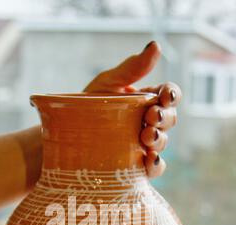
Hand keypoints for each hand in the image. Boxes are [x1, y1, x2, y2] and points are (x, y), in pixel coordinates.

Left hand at [84, 41, 181, 178]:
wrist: (63, 136)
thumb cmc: (85, 106)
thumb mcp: (107, 84)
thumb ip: (132, 68)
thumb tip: (156, 46)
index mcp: (144, 100)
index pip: (168, 95)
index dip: (171, 94)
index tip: (164, 96)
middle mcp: (146, 122)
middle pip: (169, 119)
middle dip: (164, 118)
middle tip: (150, 118)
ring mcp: (142, 145)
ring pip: (163, 142)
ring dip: (159, 139)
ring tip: (145, 137)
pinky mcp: (136, 166)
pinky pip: (155, 167)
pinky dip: (156, 164)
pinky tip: (149, 160)